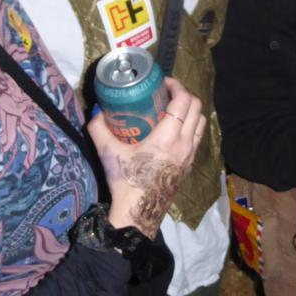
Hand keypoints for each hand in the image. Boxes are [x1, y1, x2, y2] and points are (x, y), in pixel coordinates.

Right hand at [88, 76, 205, 236]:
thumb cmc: (126, 181)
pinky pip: (197, 138)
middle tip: (166, 93)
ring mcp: (190, 155)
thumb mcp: (108, 152)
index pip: (184, 101)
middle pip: (196, 108)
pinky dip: (191, 127)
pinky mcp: (190, 165)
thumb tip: (94, 113)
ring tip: (173, 109)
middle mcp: (184, 143)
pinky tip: (174, 130)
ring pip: (200, 123)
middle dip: (184, 95)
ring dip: (190, 111)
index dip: (176, 86)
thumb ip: (98, 129)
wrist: (139, 212)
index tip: (163, 82)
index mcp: (168, 136)